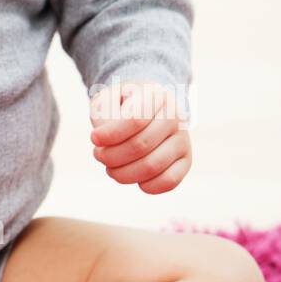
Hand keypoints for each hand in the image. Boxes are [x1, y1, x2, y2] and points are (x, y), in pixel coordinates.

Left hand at [88, 79, 191, 193]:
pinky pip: (169, 181)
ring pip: (152, 166)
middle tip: (98, 155)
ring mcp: (183, 139)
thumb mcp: (107, 100)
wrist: (144, 108)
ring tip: (110, 168)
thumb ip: (103, 116)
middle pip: (141, 146)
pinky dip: (146, 186)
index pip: (135, 119)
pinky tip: (131, 176)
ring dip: (123, 173)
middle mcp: (175, 116)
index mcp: (155, 95)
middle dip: (112, 156)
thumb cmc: (121, 105)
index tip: (94, 139)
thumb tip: (105, 142)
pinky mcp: (186, 160)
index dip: (111, 134)